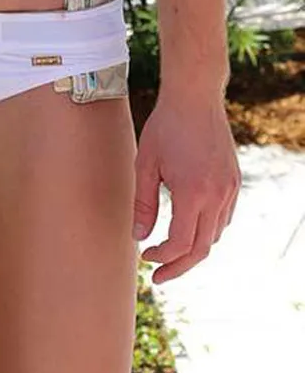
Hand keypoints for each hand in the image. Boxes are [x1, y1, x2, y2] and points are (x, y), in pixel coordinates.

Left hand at [133, 92, 240, 283]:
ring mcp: (229, 189)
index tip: (146, 257)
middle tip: (159, 275)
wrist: (195, 97)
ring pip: (215, 235)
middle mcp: (216, 196)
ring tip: (171, 252)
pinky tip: (190, 228)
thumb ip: (143, 203)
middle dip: (179, 266)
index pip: (180, 244)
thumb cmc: (165, 127)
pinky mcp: (233, 182)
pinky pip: (223, 219)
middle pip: (201, 248)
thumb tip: (139, 237)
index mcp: (192, 193)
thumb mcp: (145, 163)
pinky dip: (207, 231)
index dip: (162, 257)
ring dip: (193, 249)